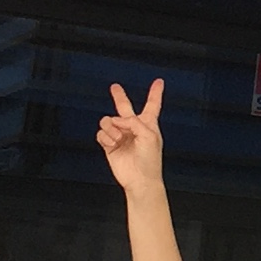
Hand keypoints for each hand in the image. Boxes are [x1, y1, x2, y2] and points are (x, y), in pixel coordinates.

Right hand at [97, 79, 166, 196]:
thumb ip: (133, 122)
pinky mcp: (109, 145)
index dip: (155, 93)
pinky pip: (101, 133)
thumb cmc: (150, 159)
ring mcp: (120, 136)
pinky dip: (106, 137)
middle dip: (119, 96)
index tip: (159, 81)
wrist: (140, 179)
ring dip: (111, 127)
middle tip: (115, 87)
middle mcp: (133, 127)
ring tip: (118, 138)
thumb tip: (116, 121)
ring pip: (108, 120)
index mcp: (148, 124)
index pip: (152, 104)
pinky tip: (113, 143)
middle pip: (124, 107)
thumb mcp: (149, 134)